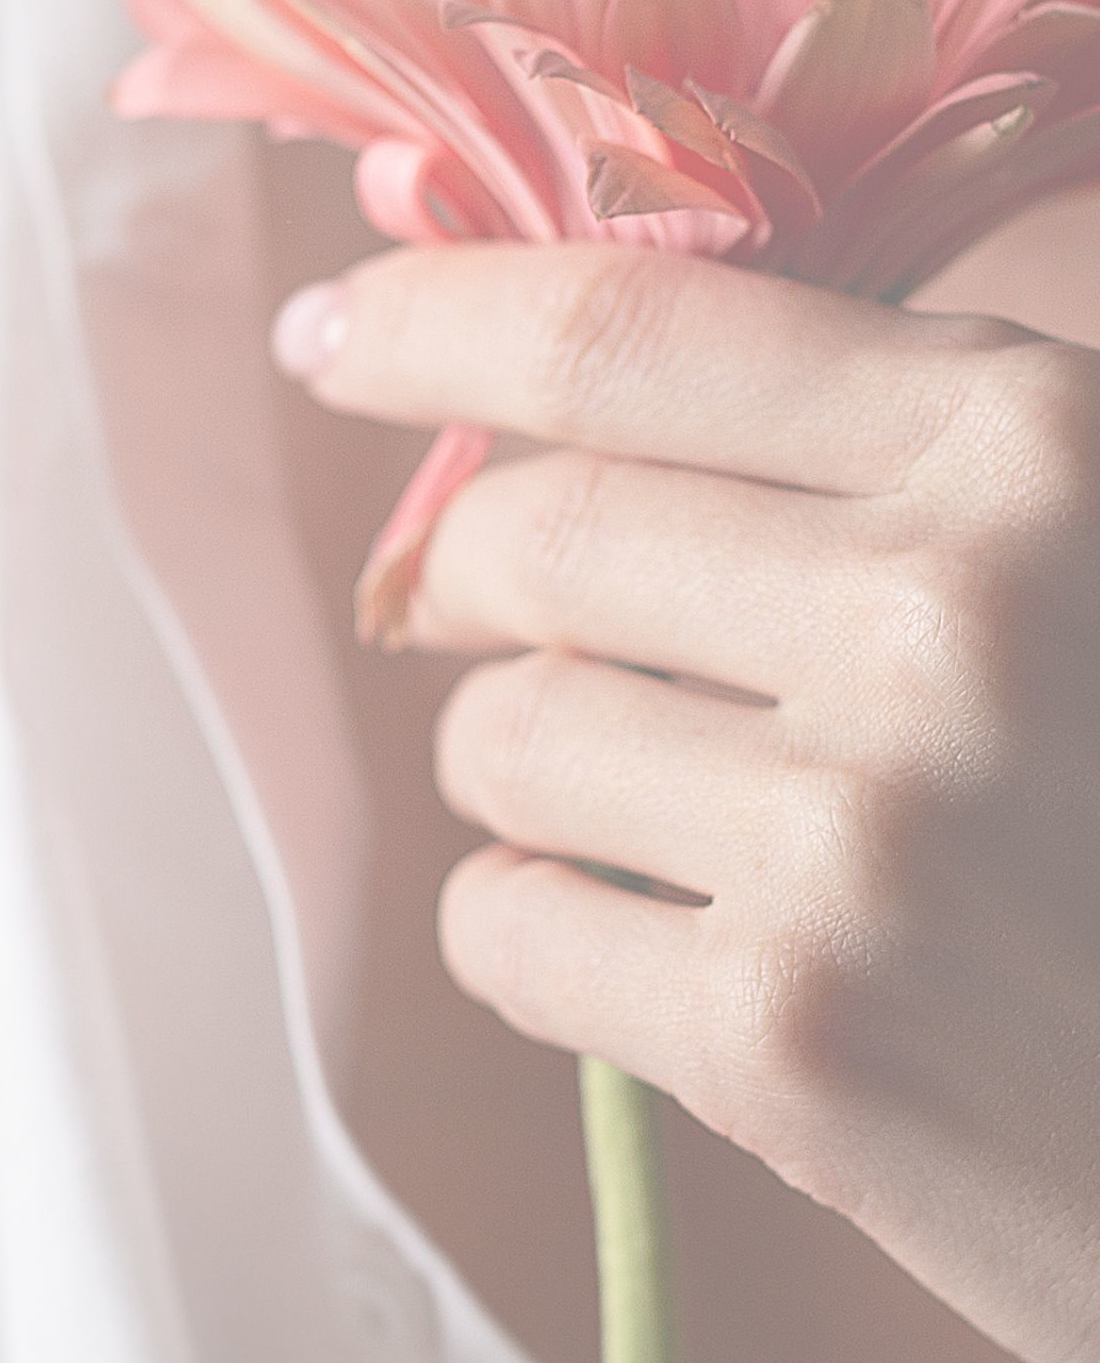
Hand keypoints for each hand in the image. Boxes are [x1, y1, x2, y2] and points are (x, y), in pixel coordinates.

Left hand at [278, 242, 1099, 1362]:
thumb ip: (905, 448)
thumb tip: (568, 387)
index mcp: (1034, 450)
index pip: (627, 332)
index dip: (438, 318)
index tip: (333, 334)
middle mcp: (943, 617)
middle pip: (523, 536)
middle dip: (493, 582)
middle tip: (543, 630)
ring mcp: (863, 838)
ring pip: (500, 737)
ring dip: (533, 769)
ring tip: (664, 813)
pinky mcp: (798, 1044)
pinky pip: (509, 928)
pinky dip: (542, 931)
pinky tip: (652, 948)